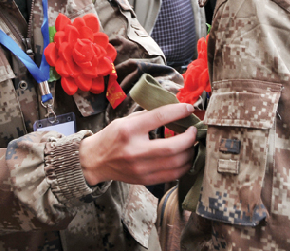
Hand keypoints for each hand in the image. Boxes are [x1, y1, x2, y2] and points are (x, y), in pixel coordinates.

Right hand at [79, 103, 197, 185]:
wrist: (95, 161)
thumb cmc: (112, 137)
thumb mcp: (125, 121)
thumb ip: (148, 116)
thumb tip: (174, 111)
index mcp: (129, 130)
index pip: (159, 117)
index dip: (178, 111)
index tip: (189, 108)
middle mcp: (135, 150)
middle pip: (173, 146)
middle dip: (190, 138)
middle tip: (194, 131)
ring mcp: (141, 168)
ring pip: (177, 163)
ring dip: (190, 152)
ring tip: (192, 144)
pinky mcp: (145, 180)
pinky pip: (173, 175)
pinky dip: (184, 165)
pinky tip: (185, 157)